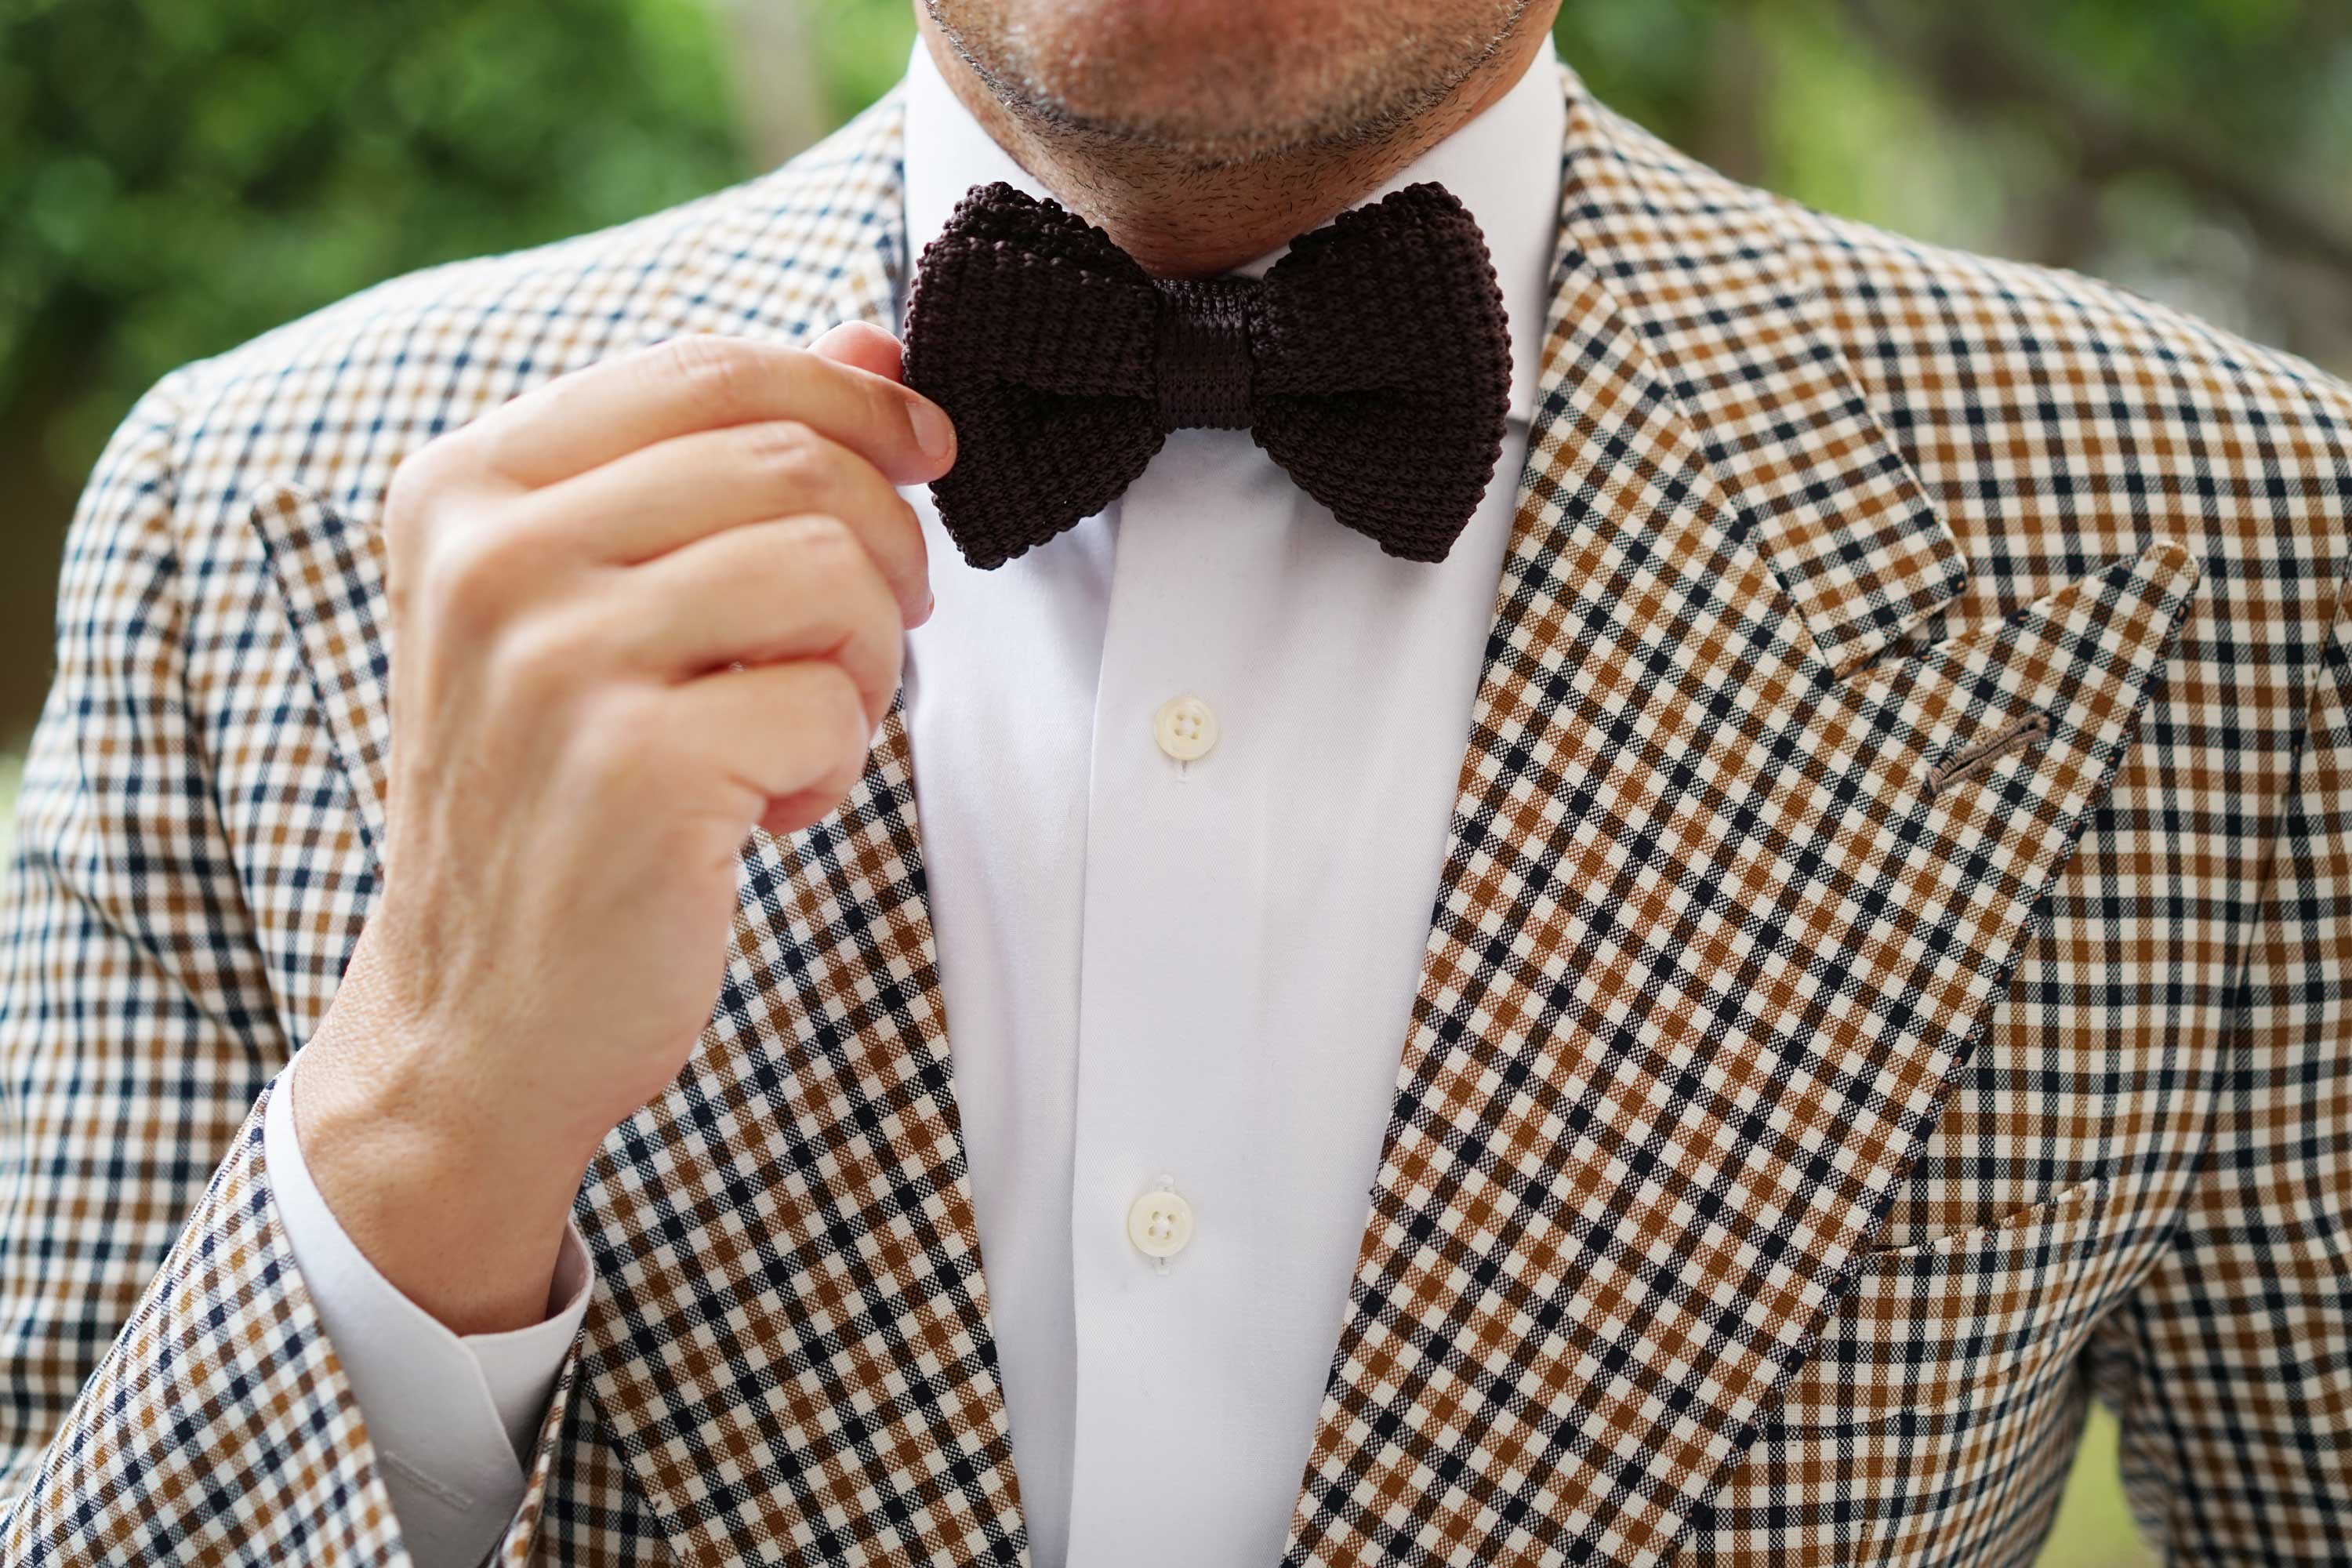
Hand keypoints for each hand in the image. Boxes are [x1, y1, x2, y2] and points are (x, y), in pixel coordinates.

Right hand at [291, 325, 952, 1332]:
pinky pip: (831, 706)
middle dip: (882, 548)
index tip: (925, 452)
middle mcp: (491, 556)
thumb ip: (720, 464)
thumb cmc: (558, 800)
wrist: (477, 1021)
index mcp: (467, 487)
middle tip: (870, 637)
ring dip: (862, 662)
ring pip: (829, 572)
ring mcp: (554, 661)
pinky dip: (832, 765)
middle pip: (791, 464)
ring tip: (796, 731)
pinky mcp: (634, 767)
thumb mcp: (599, 606)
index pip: (710, 370)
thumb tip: (875, 345)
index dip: (850, 398)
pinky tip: (762, 812)